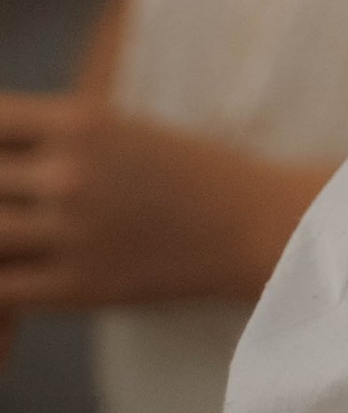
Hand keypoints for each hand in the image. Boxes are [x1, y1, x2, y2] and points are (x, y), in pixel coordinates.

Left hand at [0, 92, 329, 310]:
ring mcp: (72, 231)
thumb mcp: (118, 129)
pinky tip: (14, 276)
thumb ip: (49, 137)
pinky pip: (0, 292)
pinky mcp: (78, 286)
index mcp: (81, 120)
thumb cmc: (189, 172)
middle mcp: (69, 171)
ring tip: (15, 241)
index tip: (5, 158)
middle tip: (17, 206)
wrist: (256, 224)